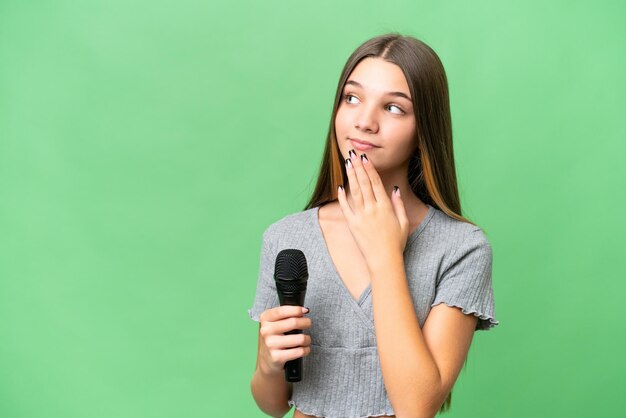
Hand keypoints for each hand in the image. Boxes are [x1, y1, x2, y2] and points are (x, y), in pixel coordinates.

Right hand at [257, 306, 311, 375]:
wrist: (266, 361)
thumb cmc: (274, 339)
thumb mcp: (274, 324)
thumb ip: (285, 316)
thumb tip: (302, 311)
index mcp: (265, 319)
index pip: (282, 311)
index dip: (296, 309)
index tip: (305, 311)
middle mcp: (266, 331)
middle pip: (293, 322)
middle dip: (306, 322)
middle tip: (308, 324)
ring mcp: (270, 344)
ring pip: (300, 338)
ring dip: (307, 339)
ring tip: (306, 340)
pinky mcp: (277, 357)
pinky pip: (299, 351)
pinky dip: (305, 350)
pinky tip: (304, 349)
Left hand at [337, 150, 409, 269]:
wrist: (384, 260)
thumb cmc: (396, 243)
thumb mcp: (404, 222)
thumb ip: (399, 204)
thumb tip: (394, 189)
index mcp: (385, 207)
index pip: (375, 183)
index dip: (369, 169)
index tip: (365, 158)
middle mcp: (372, 209)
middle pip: (364, 183)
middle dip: (358, 167)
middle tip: (353, 155)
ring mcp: (361, 216)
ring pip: (355, 191)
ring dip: (351, 176)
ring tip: (347, 164)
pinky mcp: (352, 224)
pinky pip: (345, 207)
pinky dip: (342, 196)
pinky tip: (340, 186)